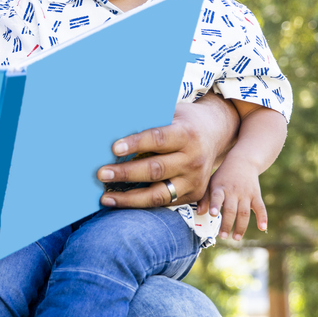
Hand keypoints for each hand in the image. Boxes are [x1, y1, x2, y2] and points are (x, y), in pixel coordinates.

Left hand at [97, 95, 237, 209]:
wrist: (216, 133)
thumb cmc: (183, 121)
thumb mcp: (172, 112)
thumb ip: (149, 119)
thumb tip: (113, 122)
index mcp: (187, 134)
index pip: (159, 139)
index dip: (136, 144)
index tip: (114, 148)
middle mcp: (193, 159)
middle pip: (155, 169)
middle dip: (125, 173)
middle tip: (101, 174)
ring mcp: (194, 180)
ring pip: (158, 194)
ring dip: (129, 198)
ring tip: (106, 197)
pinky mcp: (193, 195)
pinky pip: (163, 203)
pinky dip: (140, 204)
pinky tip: (121, 202)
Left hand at [200, 154, 267, 242]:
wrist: (243, 161)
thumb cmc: (223, 176)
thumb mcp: (211, 183)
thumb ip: (205, 198)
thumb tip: (199, 214)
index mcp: (220, 187)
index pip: (217, 197)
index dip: (214, 205)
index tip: (213, 214)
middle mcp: (233, 191)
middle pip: (231, 209)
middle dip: (227, 224)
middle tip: (223, 236)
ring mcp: (246, 194)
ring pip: (244, 212)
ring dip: (241, 226)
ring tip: (236, 238)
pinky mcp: (256, 195)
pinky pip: (260, 208)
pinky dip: (262, 218)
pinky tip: (262, 228)